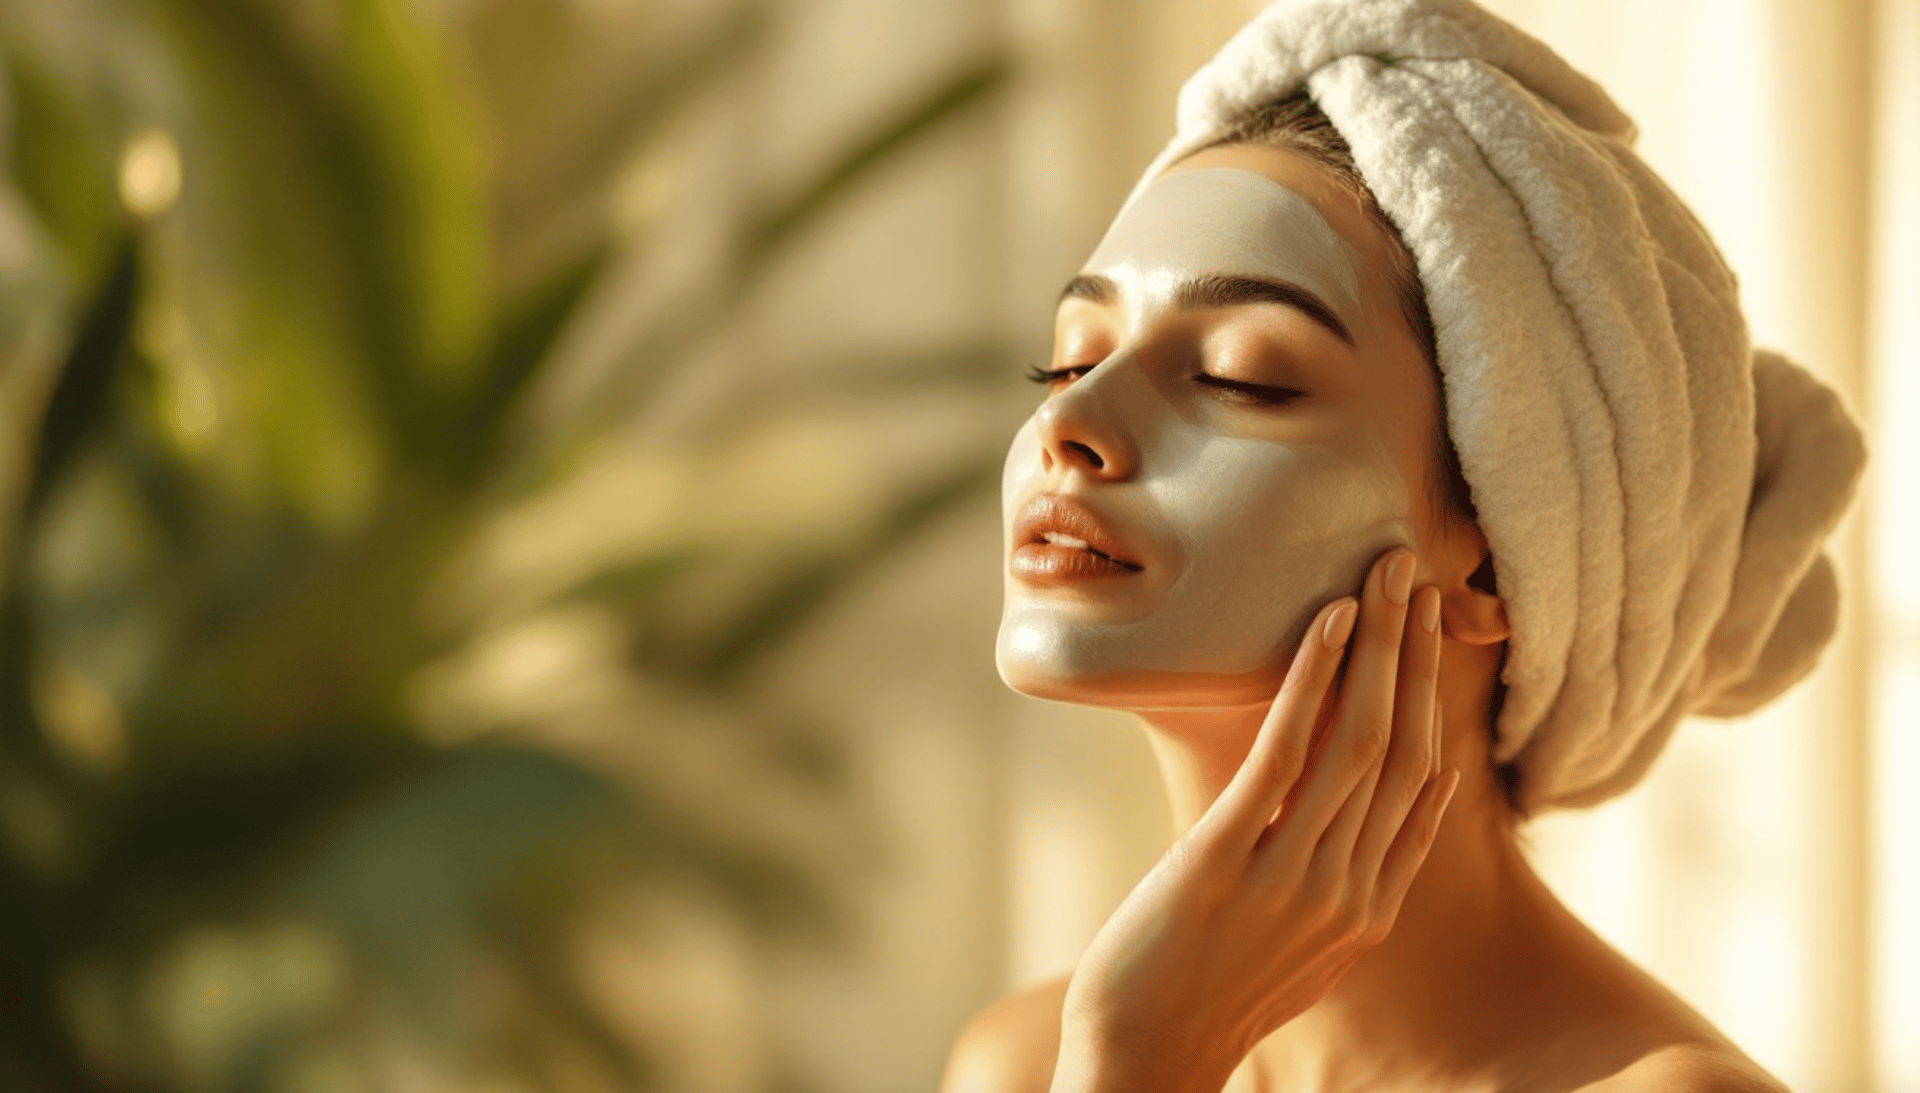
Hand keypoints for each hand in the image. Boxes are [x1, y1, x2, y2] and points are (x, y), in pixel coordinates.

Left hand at [1050, 549, 1459, 1092]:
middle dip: (1415, 652)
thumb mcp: (1305, 942)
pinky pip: (1283, 757)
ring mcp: (1292, 880)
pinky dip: (1312, 682)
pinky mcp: (1226, 864)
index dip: (1434, 698)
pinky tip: (1326, 624)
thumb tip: (1398, 805)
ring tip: (1384, 575)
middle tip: (1417, 571)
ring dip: (1378, 648)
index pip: (1424, 786)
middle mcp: (1348, 893)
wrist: (1144, 1056)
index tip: (1436, 630)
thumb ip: (1351, 878)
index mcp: (1369, 909)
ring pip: (1360, 742)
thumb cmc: (1209, 991)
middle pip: (1404, 748)